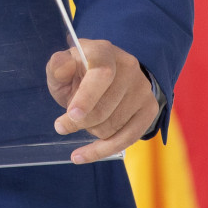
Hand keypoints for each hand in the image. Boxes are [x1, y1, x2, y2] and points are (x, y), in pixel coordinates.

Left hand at [46, 38, 159, 164]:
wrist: (110, 75)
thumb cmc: (79, 73)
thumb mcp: (63, 67)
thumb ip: (58, 67)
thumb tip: (62, 66)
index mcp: (104, 51)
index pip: (102, 74)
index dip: (87, 97)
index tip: (72, 115)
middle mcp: (129, 67)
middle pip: (105, 107)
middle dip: (80, 122)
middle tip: (62, 125)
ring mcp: (142, 89)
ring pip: (113, 126)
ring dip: (91, 131)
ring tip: (83, 121)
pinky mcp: (150, 109)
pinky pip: (127, 139)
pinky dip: (102, 151)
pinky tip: (81, 156)